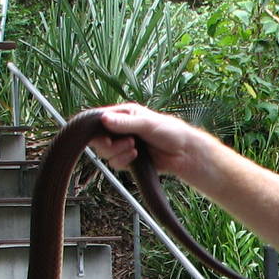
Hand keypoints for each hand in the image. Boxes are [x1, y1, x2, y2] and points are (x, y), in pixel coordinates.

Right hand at [86, 102, 205, 178]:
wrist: (184, 153)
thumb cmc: (170, 132)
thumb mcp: (147, 124)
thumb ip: (125, 123)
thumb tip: (103, 119)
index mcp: (123, 114)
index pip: (99, 119)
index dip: (95, 129)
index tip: (103, 136)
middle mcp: (120, 129)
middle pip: (98, 139)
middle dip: (108, 144)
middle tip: (123, 143)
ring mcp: (123, 144)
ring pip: (105, 152)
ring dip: (117, 152)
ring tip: (134, 148)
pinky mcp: (127, 158)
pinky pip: (114, 163)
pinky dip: (122, 161)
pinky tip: (136, 157)